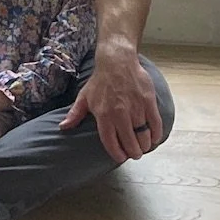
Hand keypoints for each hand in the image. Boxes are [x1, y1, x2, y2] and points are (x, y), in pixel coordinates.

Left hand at [61, 39, 164, 161]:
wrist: (117, 62)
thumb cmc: (100, 81)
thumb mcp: (84, 97)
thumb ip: (75, 114)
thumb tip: (62, 127)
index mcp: (103, 115)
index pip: (111, 143)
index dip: (117, 154)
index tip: (121, 158)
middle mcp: (120, 114)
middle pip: (130, 143)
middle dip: (133, 153)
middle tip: (134, 153)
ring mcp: (136, 108)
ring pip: (144, 136)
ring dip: (144, 145)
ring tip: (143, 146)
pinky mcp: (148, 102)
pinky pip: (155, 124)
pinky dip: (156, 135)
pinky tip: (154, 138)